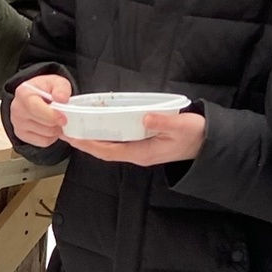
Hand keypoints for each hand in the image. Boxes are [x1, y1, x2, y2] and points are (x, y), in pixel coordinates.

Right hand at [10, 73, 73, 148]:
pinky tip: (51, 126)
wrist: (36, 96)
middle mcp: (17, 109)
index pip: (35, 108)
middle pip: (43, 124)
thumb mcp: (56, 82)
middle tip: (63, 116)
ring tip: (56, 120)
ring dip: (56, 130)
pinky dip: (51, 137)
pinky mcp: (22, 135)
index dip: (51, 115)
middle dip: (57, 122)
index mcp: (23, 93)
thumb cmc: (45, 89)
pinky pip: (43, 142)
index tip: (64, 119)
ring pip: (45, 135)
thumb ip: (61, 88)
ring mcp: (18, 124)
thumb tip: (62, 98)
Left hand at [70, 109, 207, 165]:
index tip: (74, 137)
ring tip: (74, 128)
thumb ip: (163, 122)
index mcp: (142, 153)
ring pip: (109, 146)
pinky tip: (96, 125)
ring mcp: (139, 149)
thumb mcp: (181, 127)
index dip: (90, 145)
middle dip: (84, 142)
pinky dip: (103, 134)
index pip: (109, 151)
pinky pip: (117, 140)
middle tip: (65, 131)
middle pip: (103, 150)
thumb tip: (144, 118)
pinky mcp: (141, 143)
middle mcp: (137, 154)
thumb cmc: (194, 135)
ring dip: (91, 138)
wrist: (206, 142)